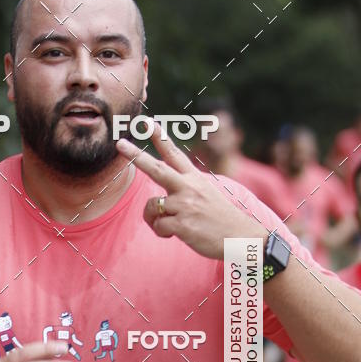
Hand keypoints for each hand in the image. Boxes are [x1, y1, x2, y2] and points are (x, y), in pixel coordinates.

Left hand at [116, 119, 266, 259]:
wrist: (242, 237)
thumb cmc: (222, 220)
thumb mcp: (207, 195)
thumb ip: (186, 190)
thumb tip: (164, 199)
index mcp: (195, 179)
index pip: (175, 154)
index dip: (159, 138)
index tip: (147, 123)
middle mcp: (189, 188)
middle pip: (157, 169)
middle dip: (136, 156)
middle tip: (119, 143)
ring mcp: (186, 205)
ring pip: (152, 206)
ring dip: (154, 218)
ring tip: (171, 225)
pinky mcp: (183, 224)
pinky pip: (159, 226)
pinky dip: (163, 232)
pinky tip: (177, 234)